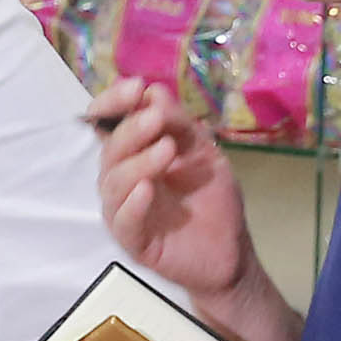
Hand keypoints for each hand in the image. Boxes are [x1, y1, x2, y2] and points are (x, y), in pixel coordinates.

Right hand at [92, 78, 254, 310]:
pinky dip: (131, 204)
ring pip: (113, 183)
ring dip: (137, 162)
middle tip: (157, 119)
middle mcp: (124, 180)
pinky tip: (147, 189)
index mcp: (136, 155)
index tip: (134, 88)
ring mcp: (126, 211)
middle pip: (110, 150)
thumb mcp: (204, 152)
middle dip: (131, 130)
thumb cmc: (213, 200)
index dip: (113, 104)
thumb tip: (153, 92)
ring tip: (167, 150)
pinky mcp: (134, 242)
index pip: (109, 124)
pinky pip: (122, 221)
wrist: (232, 251)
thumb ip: (180, 125)